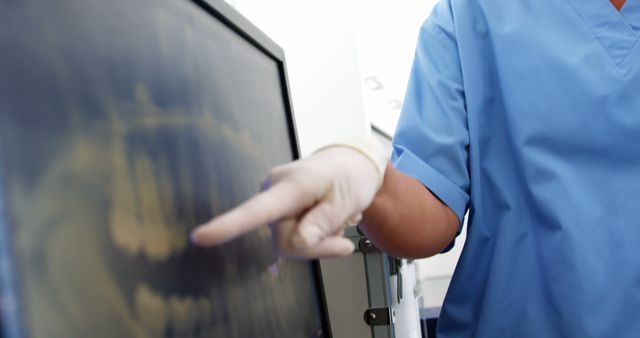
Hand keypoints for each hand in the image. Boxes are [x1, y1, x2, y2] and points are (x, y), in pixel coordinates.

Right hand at [190, 137, 387, 257]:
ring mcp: (274, 200)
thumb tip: (296, 244)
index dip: (228, 225)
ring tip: (335, 220)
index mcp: (290, 185)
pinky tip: (327, 221)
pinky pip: (292, 237)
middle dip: (316, 247)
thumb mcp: (345, 202)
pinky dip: (314, 237)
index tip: (200, 237)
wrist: (353, 164)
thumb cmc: (350, 178)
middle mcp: (273, 190)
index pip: (257, 209)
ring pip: (289, 244)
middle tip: (343, 236)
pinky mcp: (278, 209)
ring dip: (317, 241)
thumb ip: (321, 224)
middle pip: (285, 242)